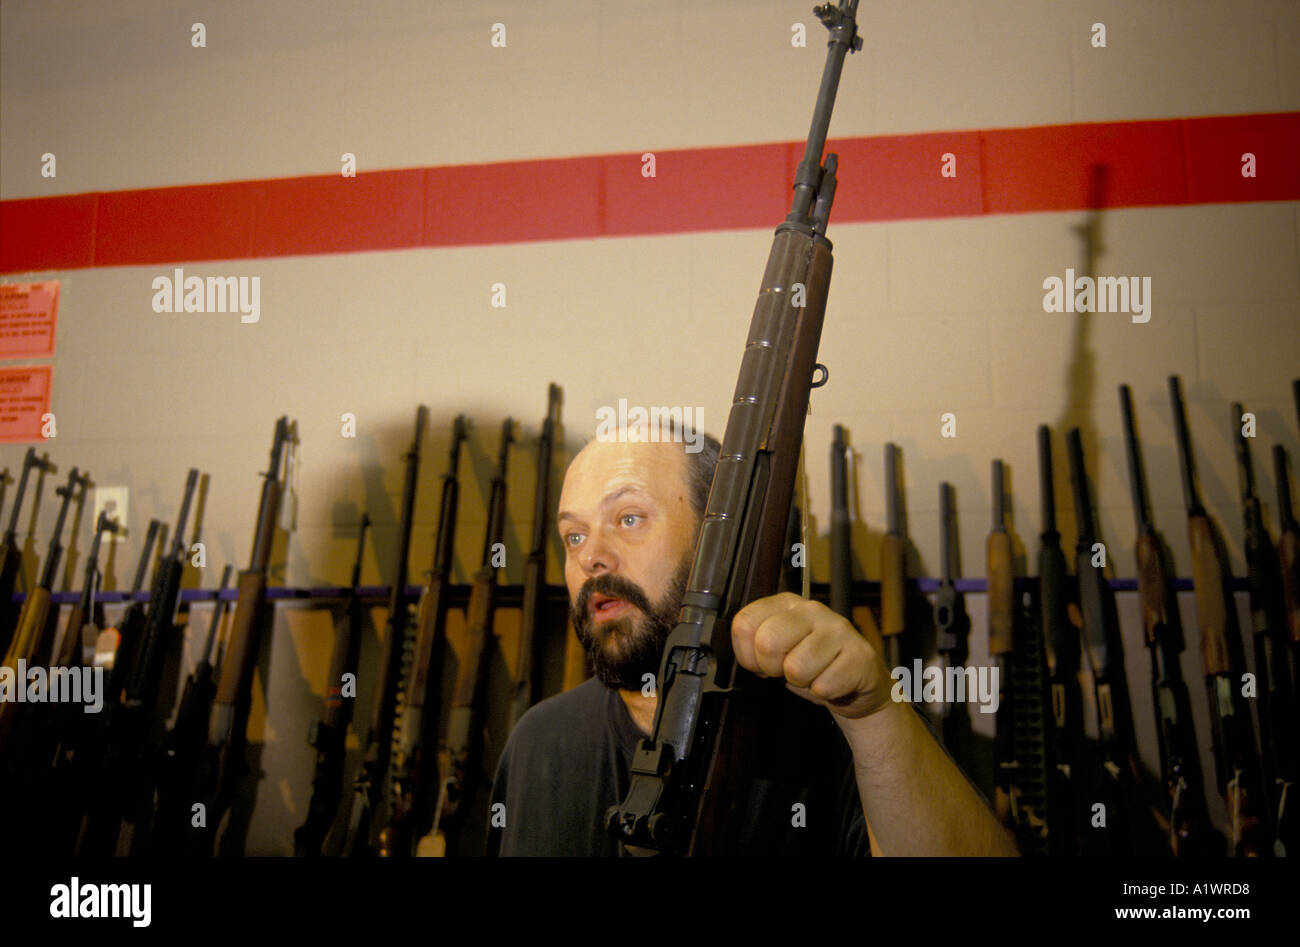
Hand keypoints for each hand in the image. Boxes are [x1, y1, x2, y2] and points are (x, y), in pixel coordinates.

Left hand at [731, 592, 893, 719]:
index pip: (745, 622)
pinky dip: (824, 693)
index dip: (747, 654)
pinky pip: (823, 686)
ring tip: (814, 675)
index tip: (760, 663)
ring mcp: (838, 630)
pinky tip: (832, 682)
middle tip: (787, 671)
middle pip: (767, 642)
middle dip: (772, 669)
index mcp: (786, 604)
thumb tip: (746, 655)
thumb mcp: (778, 653)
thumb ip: (756, 647)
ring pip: (796, 668)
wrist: (857, 684)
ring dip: (802, 682)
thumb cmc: (813, 666)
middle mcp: (812, 610)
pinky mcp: (860, 655)